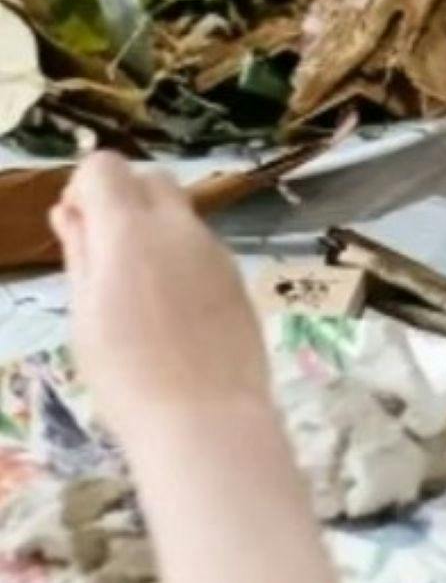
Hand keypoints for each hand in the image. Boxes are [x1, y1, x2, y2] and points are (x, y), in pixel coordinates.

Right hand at [50, 153, 271, 447]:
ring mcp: (214, 247)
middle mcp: (179, 226)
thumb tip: (71, 211)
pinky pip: (200, 246)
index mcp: (131, 230)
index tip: (75, 227)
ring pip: (179, 212)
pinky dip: (179, 256)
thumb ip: (81, 253)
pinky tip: (170, 309)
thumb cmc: (126, 374)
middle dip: (122, 199)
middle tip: (102, 255)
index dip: (84, 187)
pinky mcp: (236, 272)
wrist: (207, 415)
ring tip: (134, 293)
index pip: (107, 166)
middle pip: (150, 178)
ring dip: (152, 229)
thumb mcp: (86, 314)